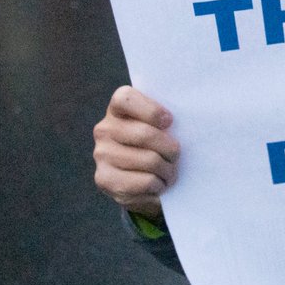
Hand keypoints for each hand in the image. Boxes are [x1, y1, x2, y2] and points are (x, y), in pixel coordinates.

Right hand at [93, 86, 179, 220]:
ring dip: (168, 171)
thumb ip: (167, 119)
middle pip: (145, 134)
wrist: (142, 182)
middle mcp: (104, 129)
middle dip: (171, 149)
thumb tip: (182, 121)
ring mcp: (101, 154)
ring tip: (169, 172)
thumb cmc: (160, 146)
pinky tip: (158, 184)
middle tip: (176, 157)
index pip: (125, 98)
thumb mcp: (163, 127)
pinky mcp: (104, 179)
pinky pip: (144, 182)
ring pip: (149, 160)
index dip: (151, 110)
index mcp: (118, 109)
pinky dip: (159, 186)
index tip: (169, 122)